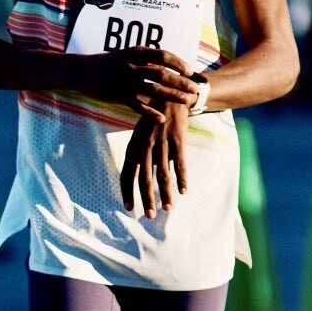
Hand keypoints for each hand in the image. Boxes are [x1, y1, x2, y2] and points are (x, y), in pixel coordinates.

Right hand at [74, 48, 199, 118]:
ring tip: (186, 102)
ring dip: (173, 96)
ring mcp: (126, 81)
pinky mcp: (119, 96)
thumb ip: (143, 57)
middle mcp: (133, 66)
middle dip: (181, 81)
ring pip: (155, 90)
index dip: (179, 63)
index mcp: (136, 52)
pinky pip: (138, 106)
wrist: (81, 71)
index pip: (164, 56)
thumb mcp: (125, 54)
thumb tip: (163, 60)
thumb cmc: (106, 63)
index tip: (191, 70)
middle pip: (163, 74)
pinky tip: (161, 119)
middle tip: (195, 89)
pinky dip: (150, 113)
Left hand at [120, 101, 189, 216]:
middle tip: (148, 216)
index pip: (127, 174)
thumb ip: (140, 154)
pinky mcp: (177, 139)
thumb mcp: (140, 134)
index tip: (129, 208)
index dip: (127, 192)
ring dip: (165, 194)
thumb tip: (140, 178)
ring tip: (167, 208)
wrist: (170, 94)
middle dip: (146, 199)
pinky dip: (182, 178)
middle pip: (144, 178)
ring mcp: (161, 143)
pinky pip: (180, 163)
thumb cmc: (154, 118)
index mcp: (134, 146)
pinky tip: (183, 190)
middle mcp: (145, 146)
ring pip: (162, 174)